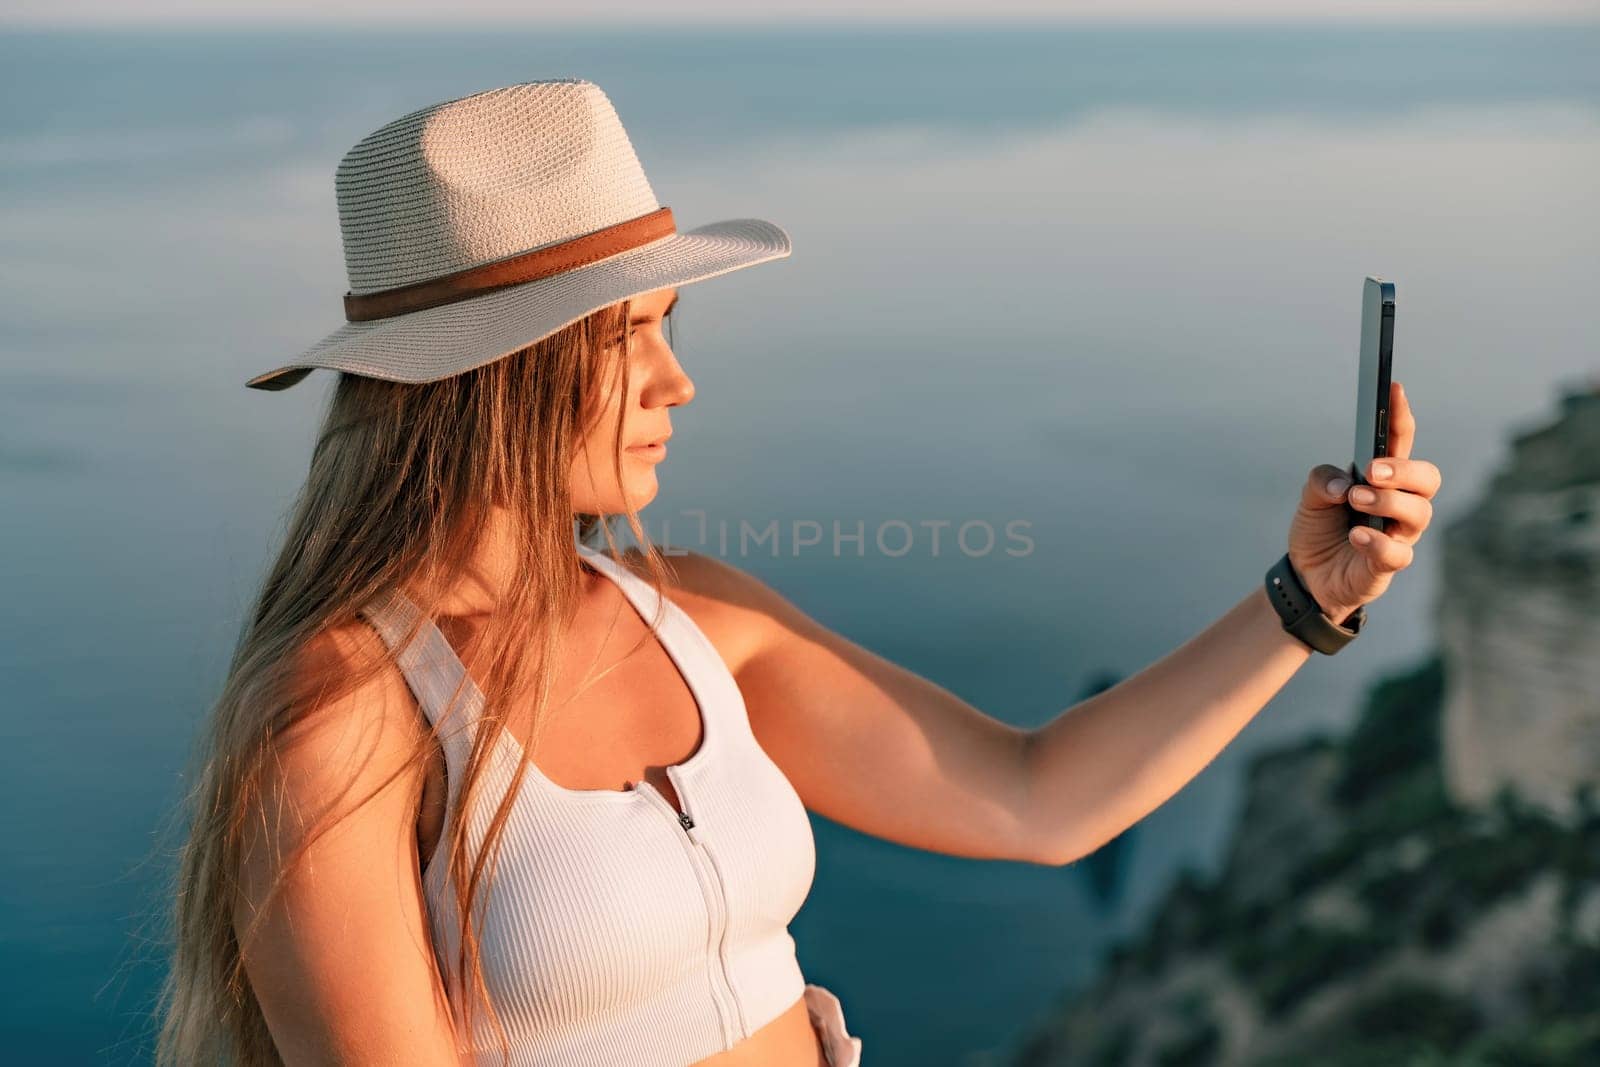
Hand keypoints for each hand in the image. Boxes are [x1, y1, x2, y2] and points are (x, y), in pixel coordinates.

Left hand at [1287, 380, 1441, 623]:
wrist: (1307, 576)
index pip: (1401, 441)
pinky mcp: (1390, 564)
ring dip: (1388, 501)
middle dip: (1404, 469)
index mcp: (1383, 479)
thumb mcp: (1311, 498)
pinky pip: (1398, 553)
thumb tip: (1344, 483)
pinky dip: (1377, 542)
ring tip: (1356, 499)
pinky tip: (1356, 535)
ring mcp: (1400, 534)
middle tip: (1373, 471)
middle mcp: (1400, 503)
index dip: (1400, 415)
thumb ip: (1322, 481)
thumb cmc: (1319, 529)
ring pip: (1419, 512)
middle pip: (1427, 478)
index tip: (1393, 388)